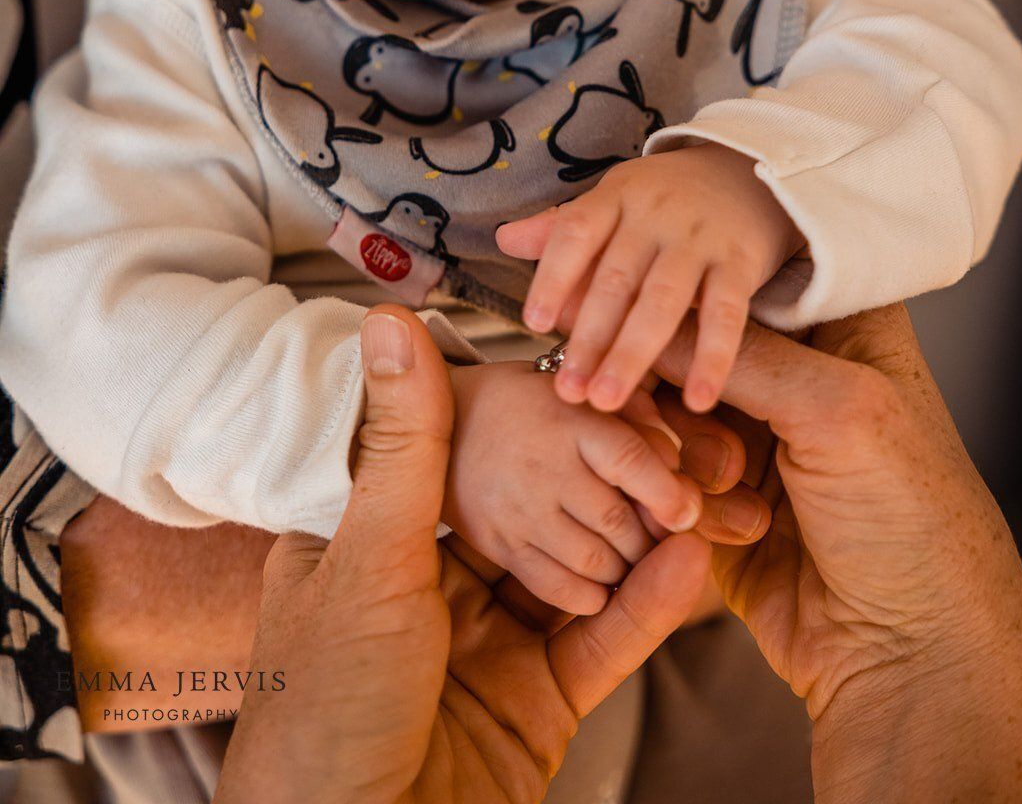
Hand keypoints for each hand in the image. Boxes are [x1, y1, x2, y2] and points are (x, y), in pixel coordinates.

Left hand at [216, 306, 710, 803]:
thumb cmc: (323, 707)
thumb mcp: (370, 556)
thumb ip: (405, 442)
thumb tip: (389, 317)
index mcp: (373, 543)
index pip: (460, 459)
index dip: (521, 416)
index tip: (583, 370)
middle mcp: (434, 589)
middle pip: (530, 514)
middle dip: (595, 476)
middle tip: (662, 426)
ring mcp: (488, 648)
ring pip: (577, 572)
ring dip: (633, 534)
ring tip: (695, 484)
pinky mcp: (536, 706)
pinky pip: (600, 642)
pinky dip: (646, 605)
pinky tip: (689, 561)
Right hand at [442, 360, 704, 612]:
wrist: (446, 420)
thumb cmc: (530, 404)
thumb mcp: (578, 391)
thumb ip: (633, 419)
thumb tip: (676, 462)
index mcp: (569, 419)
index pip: (630, 460)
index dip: (667, 493)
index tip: (687, 513)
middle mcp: (543, 466)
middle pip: (619, 520)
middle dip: (651, 539)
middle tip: (660, 538)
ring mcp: (518, 509)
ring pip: (595, 561)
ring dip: (626, 568)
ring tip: (630, 556)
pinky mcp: (497, 542)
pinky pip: (556, 586)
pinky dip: (590, 594)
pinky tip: (601, 582)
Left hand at [497, 143, 804, 413]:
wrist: (747, 170)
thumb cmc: (665, 197)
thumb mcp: (615, 198)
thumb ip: (563, 226)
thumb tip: (504, 240)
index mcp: (617, 196)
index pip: (577, 232)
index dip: (553, 276)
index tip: (535, 323)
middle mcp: (656, 214)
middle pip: (616, 279)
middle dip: (589, 338)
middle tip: (567, 389)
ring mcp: (700, 238)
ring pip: (663, 302)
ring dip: (634, 355)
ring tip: (608, 401)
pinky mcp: (741, 262)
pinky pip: (728, 316)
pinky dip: (713, 360)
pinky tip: (697, 403)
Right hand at [654, 303, 1021, 800]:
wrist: (905, 651)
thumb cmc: (907, 518)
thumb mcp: (835, 410)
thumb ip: (740, 353)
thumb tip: (648, 315)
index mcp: (841, 323)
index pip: (749, 274)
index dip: (699, 283)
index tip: (652, 292)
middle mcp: (795, 369)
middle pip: (695, 338)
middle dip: (677, 375)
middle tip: (665, 401)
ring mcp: (753, 430)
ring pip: (669, 403)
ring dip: (679, 443)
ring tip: (721, 480)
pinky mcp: (716, 492)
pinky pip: (664, 467)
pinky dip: (678, 490)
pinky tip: (714, 519)